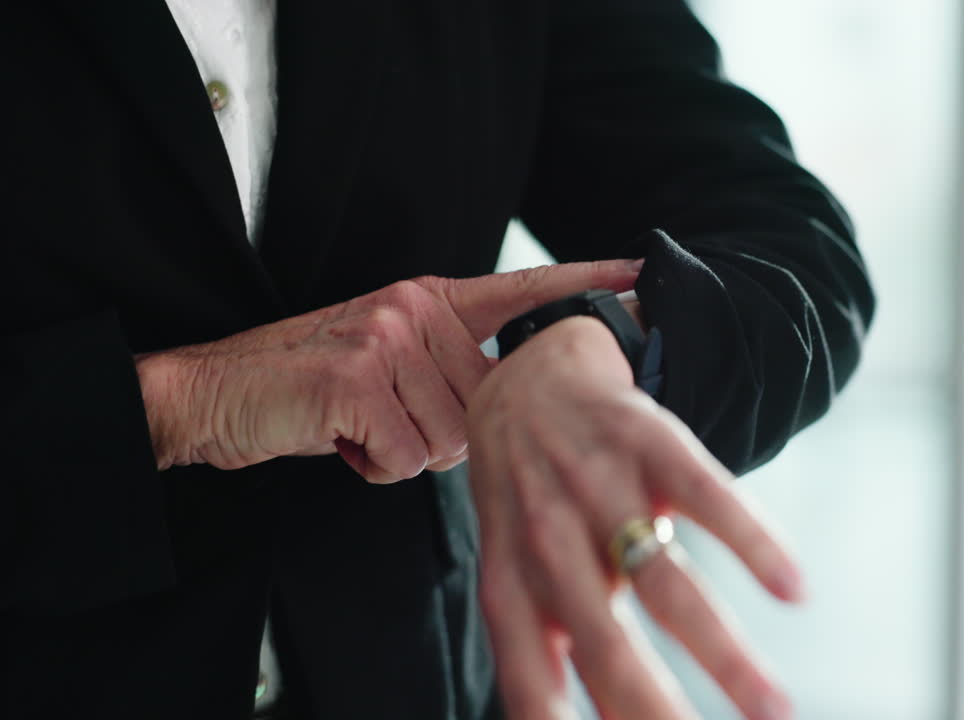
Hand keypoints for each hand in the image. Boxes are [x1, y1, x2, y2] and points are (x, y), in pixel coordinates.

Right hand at [135, 260, 640, 482]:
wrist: (215, 393)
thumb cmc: (310, 388)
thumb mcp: (387, 358)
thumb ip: (448, 371)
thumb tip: (502, 416)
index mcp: (430, 299)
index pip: (522, 290)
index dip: (584, 284)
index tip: (640, 275)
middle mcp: (416, 310)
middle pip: (487, 403)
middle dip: (444, 432)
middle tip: (385, 418)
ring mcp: (388, 341)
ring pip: (452, 438)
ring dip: (406, 452)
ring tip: (358, 427)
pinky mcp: (359, 382)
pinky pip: (410, 458)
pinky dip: (374, 466)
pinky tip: (339, 438)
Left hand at [467, 316, 803, 719]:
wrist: (528, 376)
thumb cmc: (530, 501)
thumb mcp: (517, 573)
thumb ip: (545, 654)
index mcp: (512, 586)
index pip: (534, 680)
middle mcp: (549, 539)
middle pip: (607, 643)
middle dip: (658, 710)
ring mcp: (601, 486)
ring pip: (666, 581)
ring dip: (725, 653)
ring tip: (776, 708)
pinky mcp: (652, 440)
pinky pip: (708, 495)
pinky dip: (753, 542)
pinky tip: (793, 588)